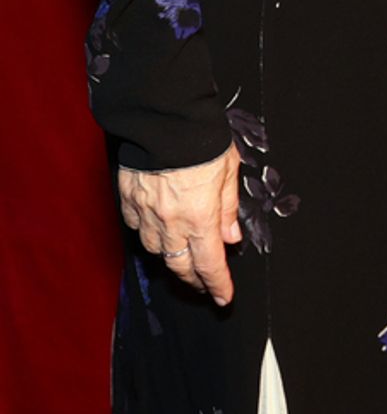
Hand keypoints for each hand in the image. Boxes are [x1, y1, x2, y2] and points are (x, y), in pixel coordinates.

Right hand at [118, 143, 241, 305]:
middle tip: (204, 284)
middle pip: (180, 265)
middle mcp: (171, 222)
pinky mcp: (128, 200)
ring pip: (157, 251)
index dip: (218, 285)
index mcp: (200, 217)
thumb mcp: (228, 168)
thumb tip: (231, 237)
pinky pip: (138, 228)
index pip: (210, 265)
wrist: (163, 115)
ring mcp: (146, 213)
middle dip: (194, 280)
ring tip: (183, 260)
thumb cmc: (200, 136)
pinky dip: (150, 235)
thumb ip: (228, 207)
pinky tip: (158, 233)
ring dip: (172, 258)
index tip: (224, 297)